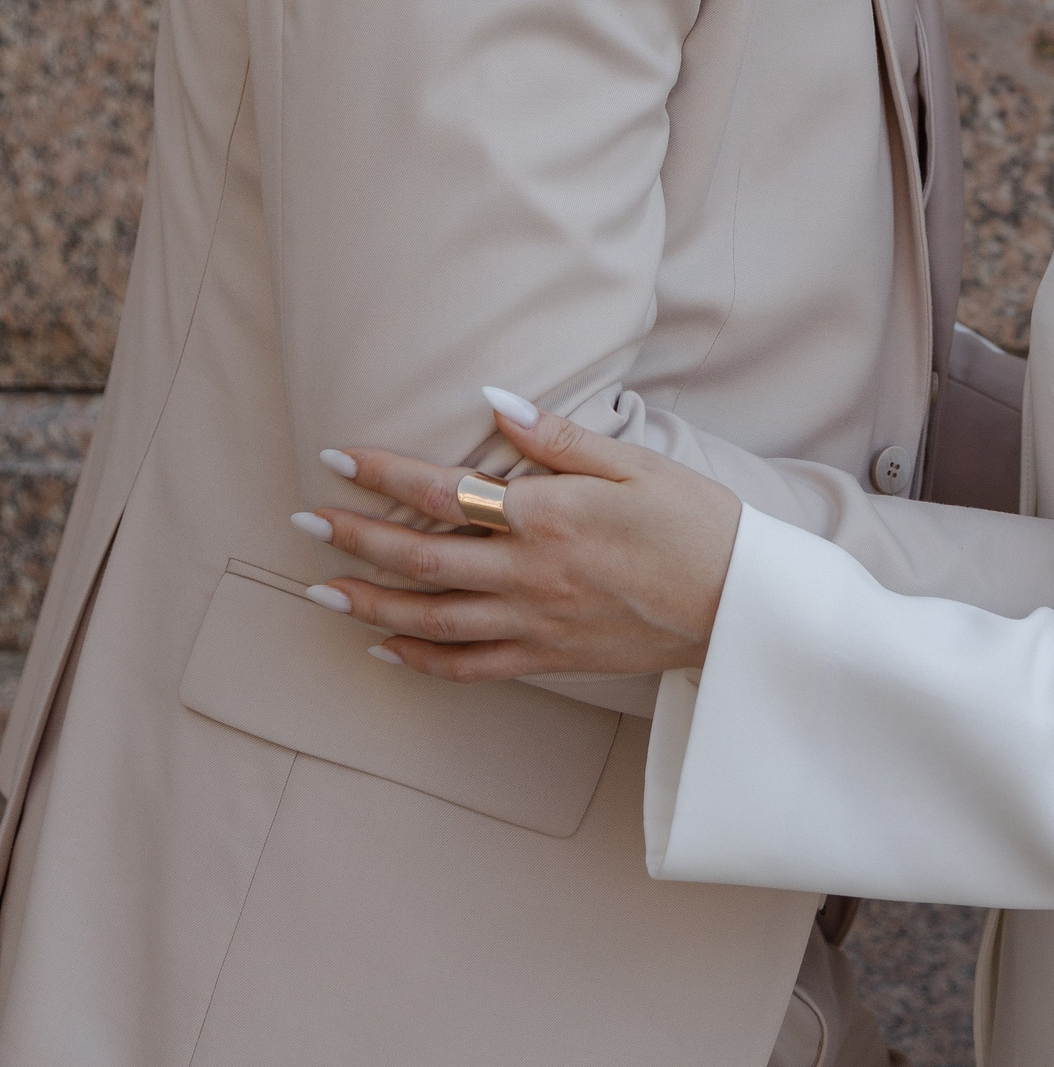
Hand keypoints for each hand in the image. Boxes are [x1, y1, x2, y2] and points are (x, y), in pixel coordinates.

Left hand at [299, 400, 740, 681]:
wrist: (738, 605)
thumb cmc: (694, 520)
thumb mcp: (635, 463)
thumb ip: (559, 438)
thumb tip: (493, 400)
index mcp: (549, 516)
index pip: (445, 491)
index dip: (384, 475)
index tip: (336, 458)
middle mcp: (530, 574)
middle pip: (420, 558)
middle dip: (354, 539)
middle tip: (302, 521)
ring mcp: (535, 623)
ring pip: (430, 618)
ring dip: (368, 602)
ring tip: (318, 590)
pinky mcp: (548, 658)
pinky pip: (468, 666)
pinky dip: (418, 658)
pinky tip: (385, 645)